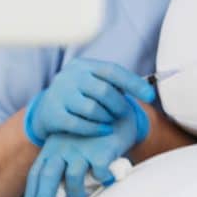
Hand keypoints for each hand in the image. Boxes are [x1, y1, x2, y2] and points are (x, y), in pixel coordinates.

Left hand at [21, 98, 147, 196]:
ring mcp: (81, 147)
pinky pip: (99, 176)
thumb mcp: (73, 148)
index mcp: (52, 147)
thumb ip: (63, 169)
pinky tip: (108, 179)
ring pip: (73, 182)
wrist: (120, 110)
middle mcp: (62, 146)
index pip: (36, 175)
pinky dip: (104, 181)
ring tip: (84, 195)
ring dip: (78, 195)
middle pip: (47, 180)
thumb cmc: (95, 136)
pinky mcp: (101, 150)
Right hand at [24, 59, 155, 144]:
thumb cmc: (79, 95)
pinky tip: (104, 130)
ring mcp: (60, 94)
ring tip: (110, 121)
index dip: (134, 83)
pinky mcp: (53, 113)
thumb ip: (114, 84)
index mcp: (83, 66)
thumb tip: (147, 89)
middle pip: (104, 91)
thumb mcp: (93, 84)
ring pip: (92, 109)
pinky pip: (80, 124)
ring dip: (107, 118)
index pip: (113, 71)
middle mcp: (70, 76)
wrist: (45, 109)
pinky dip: (96, 129)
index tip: (150, 96)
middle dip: (119, 106)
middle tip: (123, 114)